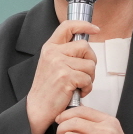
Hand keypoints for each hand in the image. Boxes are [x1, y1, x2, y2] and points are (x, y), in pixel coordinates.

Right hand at [27, 19, 98, 133]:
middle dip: (91, 61)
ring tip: (79, 85)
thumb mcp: (51, 64)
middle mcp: (53, 52)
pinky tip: (78, 92)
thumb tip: (85, 47)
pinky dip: (87, 88)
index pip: (67, 26)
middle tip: (85, 73)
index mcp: (49, 47)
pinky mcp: (65, 77)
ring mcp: (59, 64)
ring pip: (90, 64)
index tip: (95, 29)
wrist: (37, 108)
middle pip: (85, 46)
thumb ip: (64, 53)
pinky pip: (88, 78)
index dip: (84, 25)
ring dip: (90, 77)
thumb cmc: (47, 89)